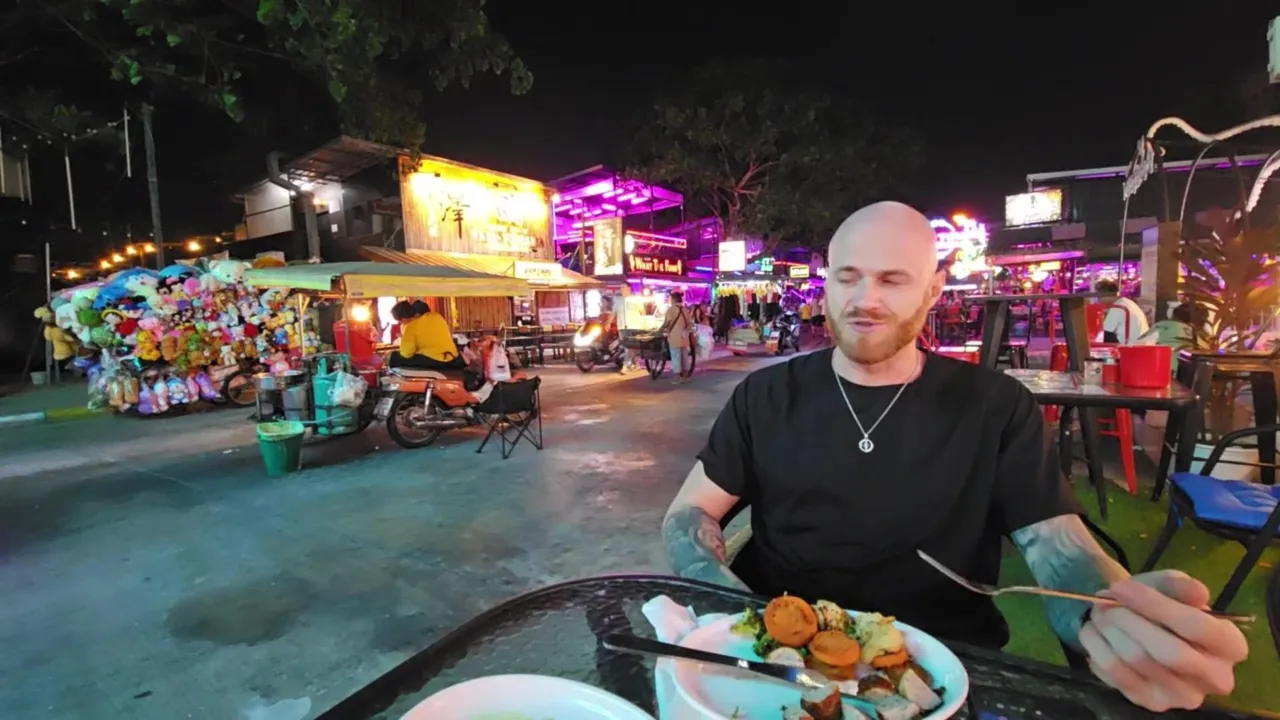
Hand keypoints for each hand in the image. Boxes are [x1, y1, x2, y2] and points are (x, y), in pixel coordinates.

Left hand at [1079, 570, 1248, 710]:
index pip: (1197, 627)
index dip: (1155, 605)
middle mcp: (1216, 678)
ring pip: (1138, 662)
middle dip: (1129, 622)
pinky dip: (1097, 648)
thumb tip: (1197, 591)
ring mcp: (1184, 696)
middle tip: (1105, 604)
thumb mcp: (1171, 585)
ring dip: (1108, 632)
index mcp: (1231, 645)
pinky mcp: (1152, 703)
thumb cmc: (1162, 603)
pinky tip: (1094, 633)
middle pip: (1169, 652)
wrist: (1140, 626)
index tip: (1122, 588)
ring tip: (1098, 613)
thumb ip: (1180, 585)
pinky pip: (1116, 675)